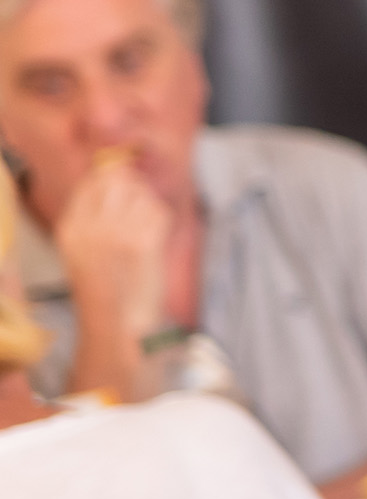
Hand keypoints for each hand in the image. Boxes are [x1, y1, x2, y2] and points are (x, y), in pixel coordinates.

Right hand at [53, 157, 173, 390]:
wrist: (118, 324)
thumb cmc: (106, 287)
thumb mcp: (83, 248)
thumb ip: (94, 214)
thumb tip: (115, 175)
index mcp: (71, 229)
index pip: (93, 182)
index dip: (113, 179)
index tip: (124, 187)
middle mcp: (90, 229)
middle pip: (118, 181)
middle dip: (135, 188)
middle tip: (139, 207)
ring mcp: (117, 235)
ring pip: (142, 194)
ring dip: (150, 204)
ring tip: (146, 227)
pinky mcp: (143, 245)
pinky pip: (159, 212)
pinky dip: (163, 220)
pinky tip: (156, 238)